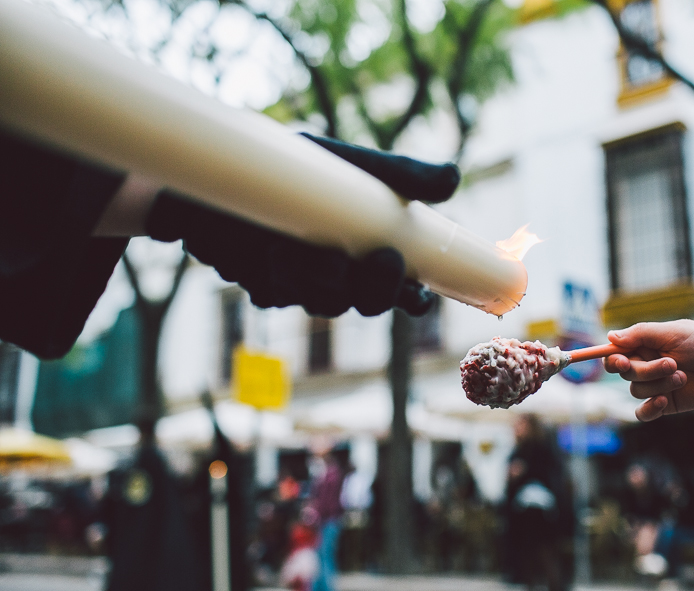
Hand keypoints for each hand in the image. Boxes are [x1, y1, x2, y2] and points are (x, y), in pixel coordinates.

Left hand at [145, 134, 460, 316]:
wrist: (221, 169)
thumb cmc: (294, 165)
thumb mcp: (350, 165)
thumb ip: (401, 175)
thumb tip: (454, 178)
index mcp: (371, 249)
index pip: (405, 289)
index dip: (415, 300)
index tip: (420, 295)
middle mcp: (343, 273)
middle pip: (368, 304)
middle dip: (375, 289)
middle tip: (384, 259)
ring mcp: (304, 285)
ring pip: (323, 303)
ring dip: (316, 277)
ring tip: (292, 243)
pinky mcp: (266, 287)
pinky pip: (278, 295)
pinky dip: (272, 272)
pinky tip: (261, 248)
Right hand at [602, 319, 693, 421]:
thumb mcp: (674, 333)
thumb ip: (641, 334)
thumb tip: (610, 336)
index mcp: (644, 344)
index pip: (614, 352)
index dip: (612, 358)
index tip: (621, 360)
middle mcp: (645, 364)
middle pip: (625, 372)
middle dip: (646, 370)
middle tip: (672, 364)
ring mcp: (654, 385)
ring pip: (636, 390)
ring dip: (659, 384)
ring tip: (684, 376)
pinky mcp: (664, 404)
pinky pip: (642, 413)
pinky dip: (650, 408)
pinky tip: (665, 401)